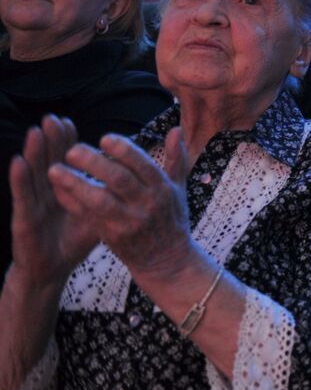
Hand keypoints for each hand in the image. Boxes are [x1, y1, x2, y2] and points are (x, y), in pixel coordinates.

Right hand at [9, 116, 98, 288]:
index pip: (65, 161)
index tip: (69, 122)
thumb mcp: (98, 215)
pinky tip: (18, 161)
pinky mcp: (23, 219)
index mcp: (66, 189)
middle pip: (49, 161)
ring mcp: (34, 204)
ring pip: (34, 173)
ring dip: (34, 152)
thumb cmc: (75, 241)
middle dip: (51, 140)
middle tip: (52, 118)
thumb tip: (136, 178)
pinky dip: (19, 178)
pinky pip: (22, 196)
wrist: (51, 270)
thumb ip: (110, 195)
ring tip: (36, 131)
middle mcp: (47, 192)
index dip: (66, 142)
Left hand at [49, 128, 197, 282]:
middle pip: (119, 179)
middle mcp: (147, 204)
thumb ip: (176, 159)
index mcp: (162, 188)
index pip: (142, 164)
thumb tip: (176, 129)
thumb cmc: (170, 219)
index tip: (104, 138)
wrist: (166, 260)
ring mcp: (129, 222)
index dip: (123, 149)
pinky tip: (57, 189)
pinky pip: (88, 216)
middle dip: (94, 163)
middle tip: (71, 150)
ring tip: (53, 169)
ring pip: (100, 200)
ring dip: (75, 184)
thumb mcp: (178, 188)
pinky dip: (71, 202)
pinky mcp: (112, 236)